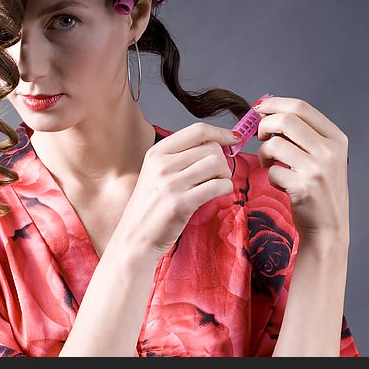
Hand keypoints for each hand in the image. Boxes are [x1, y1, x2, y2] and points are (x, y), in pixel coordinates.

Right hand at [117, 122, 239, 257]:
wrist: (135, 238)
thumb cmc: (150, 206)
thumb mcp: (156, 173)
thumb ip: (181, 157)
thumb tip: (219, 144)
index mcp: (156, 153)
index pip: (197, 130)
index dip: (221, 132)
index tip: (234, 138)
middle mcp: (162, 164)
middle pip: (211, 148)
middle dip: (223, 161)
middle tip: (217, 175)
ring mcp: (170, 184)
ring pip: (217, 164)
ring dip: (225, 175)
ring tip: (215, 186)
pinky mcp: (181, 203)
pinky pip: (219, 186)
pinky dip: (225, 189)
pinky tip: (217, 195)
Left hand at [254, 95, 349, 241]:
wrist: (328, 227)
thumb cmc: (318, 188)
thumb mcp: (322, 156)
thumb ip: (302, 134)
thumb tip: (266, 109)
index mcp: (336, 138)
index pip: (300, 106)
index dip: (274, 104)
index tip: (259, 110)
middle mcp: (330, 151)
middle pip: (285, 120)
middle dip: (264, 125)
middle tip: (260, 136)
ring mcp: (318, 169)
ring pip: (274, 144)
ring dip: (263, 153)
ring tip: (270, 163)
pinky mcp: (303, 187)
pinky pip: (272, 170)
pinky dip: (270, 176)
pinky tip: (281, 184)